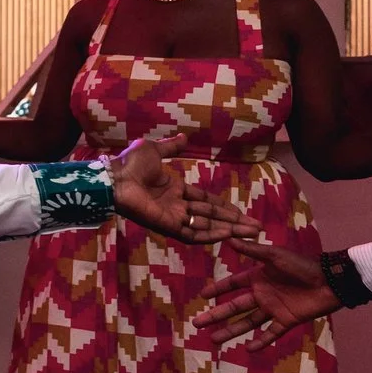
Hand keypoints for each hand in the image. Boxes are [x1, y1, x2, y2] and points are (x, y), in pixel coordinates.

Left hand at [106, 134, 261, 242]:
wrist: (115, 177)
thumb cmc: (130, 164)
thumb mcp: (154, 150)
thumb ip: (171, 148)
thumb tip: (184, 138)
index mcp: (175, 190)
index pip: (206, 201)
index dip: (224, 207)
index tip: (241, 212)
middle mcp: (176, 206)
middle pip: (212, 216)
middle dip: (234, 222)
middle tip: (256, 227)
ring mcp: (173, 217)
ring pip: (207, 226)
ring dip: (229, 229)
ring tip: (251, 232)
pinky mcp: (168, 226)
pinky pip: (193, 234)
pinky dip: (210, 235)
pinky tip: (228, 234)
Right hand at [197, 239, 340, 345]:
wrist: (330, 280)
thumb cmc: (303, 265)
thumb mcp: (275, 255)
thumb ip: (253, 250)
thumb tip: (228, 239)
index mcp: (258, 277)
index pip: (232, 285)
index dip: (217, 290)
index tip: (202, 296)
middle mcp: (262, 295)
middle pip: (234, 307)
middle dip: (215, 315)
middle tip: (197, 323)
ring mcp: (273, 309)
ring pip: (247, 322)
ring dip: (231, 331)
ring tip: (214, 340)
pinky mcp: (287, 321)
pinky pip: (271, 333)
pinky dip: (261, 341)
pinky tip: (248, 349)